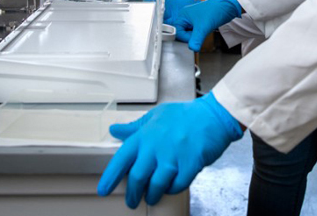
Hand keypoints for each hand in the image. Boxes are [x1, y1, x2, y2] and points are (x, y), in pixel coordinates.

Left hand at [97, 93, 242, 207]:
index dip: (110, 177)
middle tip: (131, 200)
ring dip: (152, 195)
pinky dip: (171, 190)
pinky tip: (170, 188)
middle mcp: (156, 147)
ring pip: (155, 185)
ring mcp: (173, 157)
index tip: (103, 189)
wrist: (213, 116)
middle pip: (137, 178)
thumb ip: (135, 127)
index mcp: (145, 135)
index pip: (121, 159)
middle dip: (132, 193)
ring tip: (151, 197)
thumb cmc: (185, 116)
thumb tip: (115, 130)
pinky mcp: (189, 165)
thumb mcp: (156, 116)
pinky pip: (176, 186)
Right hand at [169, 0, 241, 51]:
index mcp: (183, 15)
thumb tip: (192, 48)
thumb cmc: (215, 10)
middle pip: (183, 33)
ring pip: (190, 33)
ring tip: (203, 31)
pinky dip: (200, 34)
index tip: (193, 39)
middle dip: (190, 37)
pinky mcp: (200, 23)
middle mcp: (187, 17)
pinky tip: (205, 31)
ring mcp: (193, 20)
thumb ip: (196, 39)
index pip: (177, 31)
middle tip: (198, 35)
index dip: (185, 37)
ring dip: (196, 36)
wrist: (228, 6)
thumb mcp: (203, 27)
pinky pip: (196, 32)